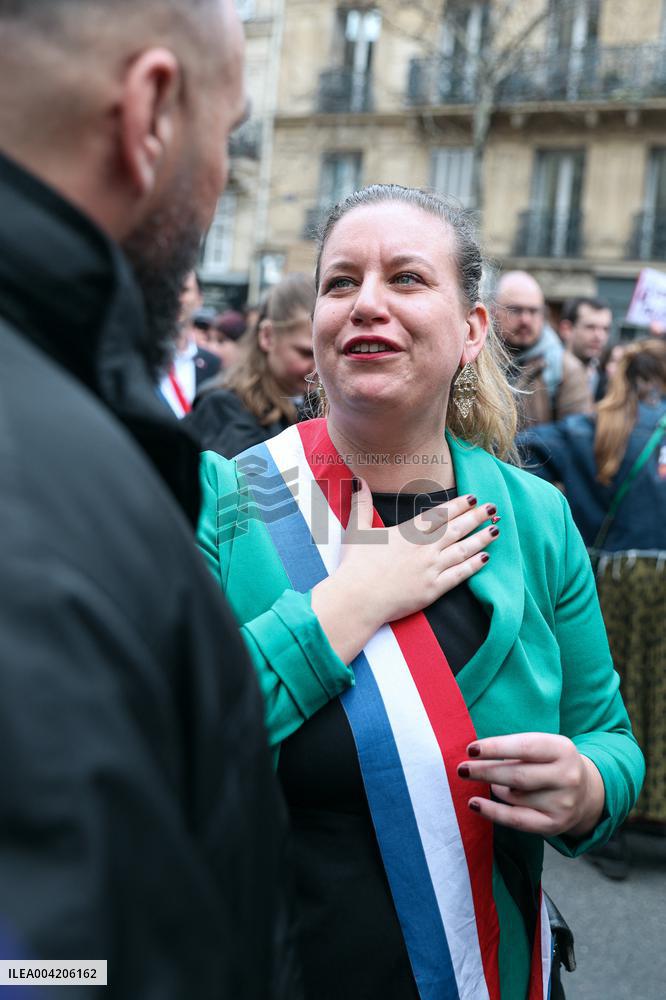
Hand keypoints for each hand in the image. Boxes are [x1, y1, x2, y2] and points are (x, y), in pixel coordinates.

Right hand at [311, 479, 498, 664]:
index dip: (458, 505)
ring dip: (481, 538)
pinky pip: (459, 575)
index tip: (472, 497)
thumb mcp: (357, 530)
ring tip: (496, 529)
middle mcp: (424, 548)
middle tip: (493, 508)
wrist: (358, 598)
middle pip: (456, 528)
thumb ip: (361, 504)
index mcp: (407, 533)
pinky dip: (474, 565)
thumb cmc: (355, 565)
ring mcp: (431, 568)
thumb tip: (358, 480)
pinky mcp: (433, 589)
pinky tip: (486, 558)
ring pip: (462, 549)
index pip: (439, 515)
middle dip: (476, 517)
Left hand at [458, 733, 605, 837]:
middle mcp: (567, 776)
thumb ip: (514, 748)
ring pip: (513, 796)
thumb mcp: (542, 747)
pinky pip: (516, 820)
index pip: (524, 747)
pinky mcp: (554, 824)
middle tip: (462, 769)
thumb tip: (474, 754)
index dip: (495, 748)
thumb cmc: (549, 763)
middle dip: (485, 771)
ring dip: (495, 788)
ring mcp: (563, 803)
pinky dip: (492, 812)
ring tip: (490, 783)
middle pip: (517, 775)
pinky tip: (474, 804)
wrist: (584, 793)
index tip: (470, 749)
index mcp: (563, 749)